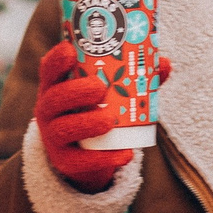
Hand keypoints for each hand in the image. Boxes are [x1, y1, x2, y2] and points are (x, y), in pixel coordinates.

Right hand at [34, 43, 173, 193]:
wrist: (85, 154)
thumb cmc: (96, 110)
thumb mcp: (107, 92)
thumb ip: (134, 78)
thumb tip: (164, 63)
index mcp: (57, 86)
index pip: (49, 70)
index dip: (57, 59)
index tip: (71, 50)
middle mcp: (48, 110)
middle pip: (54, 99)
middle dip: (75, 92)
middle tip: (100, 87)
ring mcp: (53, 137)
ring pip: (62, 129)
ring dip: (87, 123)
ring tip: (110, 120)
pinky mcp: (64, 162)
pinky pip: (80, 162)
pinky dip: (104, 159)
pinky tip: (126, 155)